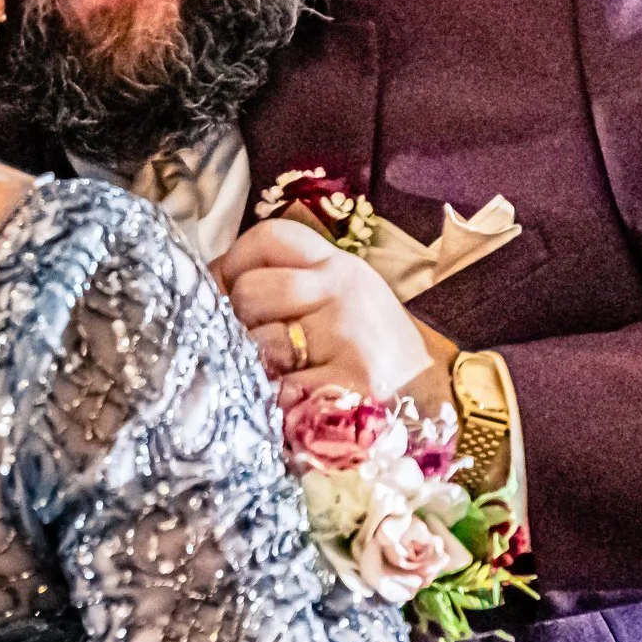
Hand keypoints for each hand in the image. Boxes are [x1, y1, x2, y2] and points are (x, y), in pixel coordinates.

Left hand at [213, 218, 446, 411]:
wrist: (432, 401)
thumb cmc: (368, 351)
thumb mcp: (339, 300)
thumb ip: (288, 284)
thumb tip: (209, 286)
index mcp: (338, 266)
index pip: (271, 237)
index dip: (234, 262)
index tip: (226, 289)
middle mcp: (345, 292)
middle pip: (251, 290)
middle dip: (239, 321)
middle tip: (254, 344)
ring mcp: (348, 336)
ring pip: (259, 343)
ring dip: (255, 368)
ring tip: (277, 377)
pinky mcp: (351, 383)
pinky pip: (280, 390)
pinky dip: (276, 403)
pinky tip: (291, 404)